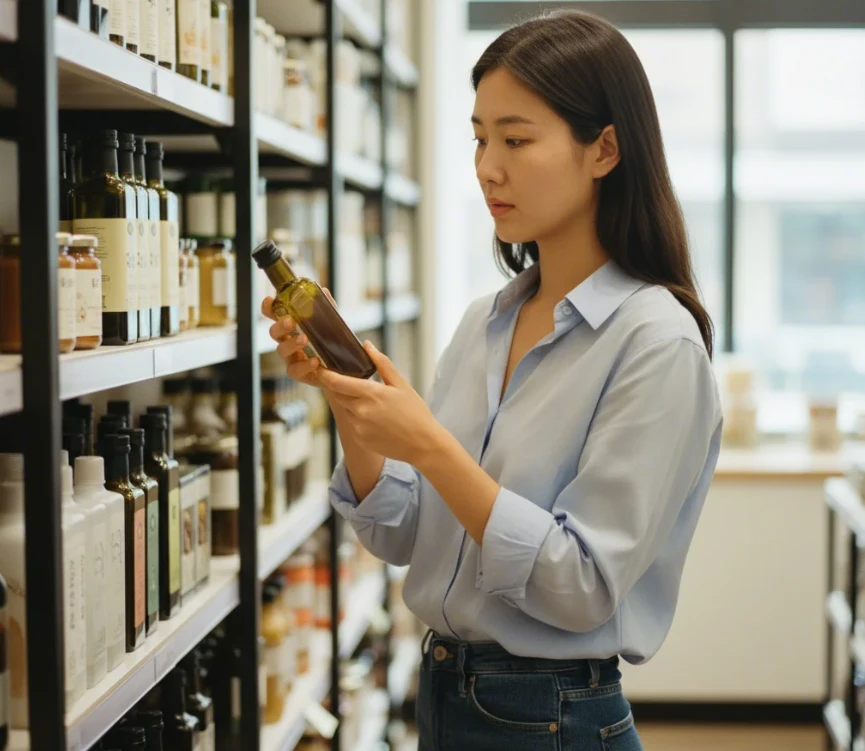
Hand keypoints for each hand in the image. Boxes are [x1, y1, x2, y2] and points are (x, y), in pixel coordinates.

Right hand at [261, 295, 322, 385]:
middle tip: (290, 321)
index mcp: (292, 326)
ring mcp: (291, 358)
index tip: (270, 300)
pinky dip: (304, 366)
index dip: (268, 307)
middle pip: (274, 332)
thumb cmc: (331, 342)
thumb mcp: (331, 323)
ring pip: (281, 350)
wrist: (344, 367)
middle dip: (280, 326)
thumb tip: (324, 291)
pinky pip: (295, 371)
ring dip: (291, 343)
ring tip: (304, 339)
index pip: (274, 315)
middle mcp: (287, 341)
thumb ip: (327, 308)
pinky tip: (314, 361)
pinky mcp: (299, 374)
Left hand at [318, 341, 444, 464]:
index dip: (324, 374)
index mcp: (370, 393)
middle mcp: (360, 411)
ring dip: (353, 403)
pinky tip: (378, 420)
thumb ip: (382, 363)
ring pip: (346, 409)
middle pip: (338, 395)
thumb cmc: (415, 411)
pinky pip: (353, 424)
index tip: (320, 368)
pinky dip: (359, 418)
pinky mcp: (360, 439)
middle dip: (341, 387)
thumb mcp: (401, 384)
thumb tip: (366, 345)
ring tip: (375, 405)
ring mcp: (358, 427)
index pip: (336, 382)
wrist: (422, 443)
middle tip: (353, 383)